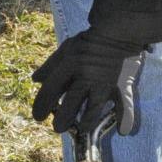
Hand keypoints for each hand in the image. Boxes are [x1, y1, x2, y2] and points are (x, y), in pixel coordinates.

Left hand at [31, 31, 146, 135]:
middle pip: (71, 103)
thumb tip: (35, 80)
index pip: (51, 88)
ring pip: (94, 108)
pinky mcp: (121, 85)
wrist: (118, 31)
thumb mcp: (66, 48)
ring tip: (80, 128)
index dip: (41, 105)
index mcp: (70, 64)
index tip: (38, 116)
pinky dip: (126, 117)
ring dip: (86, 121)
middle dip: (62, 119)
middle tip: (57, 128)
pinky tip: (124, 130)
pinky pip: (126, 103)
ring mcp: (105, 82)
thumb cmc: (90, 41)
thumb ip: (50, 65)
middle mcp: (86, 75)